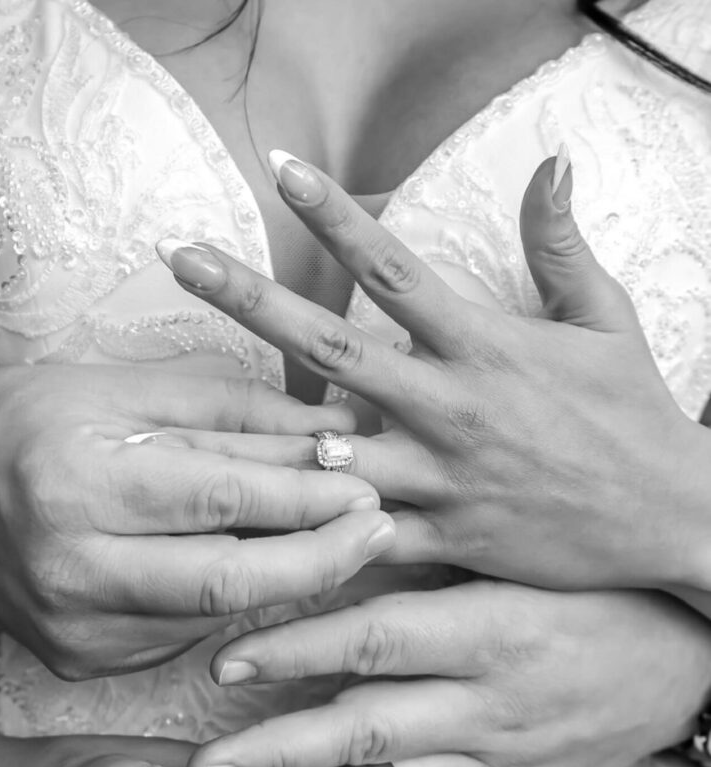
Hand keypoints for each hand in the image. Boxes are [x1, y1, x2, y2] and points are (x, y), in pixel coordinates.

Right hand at [0, 365, 391, 678]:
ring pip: (217, 617)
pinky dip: (234, 604)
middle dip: (322, 560)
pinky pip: (186, 636)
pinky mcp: (82, 661)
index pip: (221, 502)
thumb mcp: (132, 392)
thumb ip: (238, 416)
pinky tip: (259, 571)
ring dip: (287, 583)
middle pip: (229, 584)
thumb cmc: (37, 419)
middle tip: (380, 531)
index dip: (308, 503)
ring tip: (334, 543)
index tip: (371, 491)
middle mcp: (68, 569)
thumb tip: (339, 435)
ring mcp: (72, 630)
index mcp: (75, 484)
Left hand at [157, 149, 710, 593]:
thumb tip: (552, 162)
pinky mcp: (443, 535)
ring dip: (253, 429)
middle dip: (251, 301)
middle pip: (333, 346)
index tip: (282, 169)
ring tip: (174, 411)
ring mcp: (441, 475)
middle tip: (181, 259)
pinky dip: (308, 529)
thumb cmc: (635, 416)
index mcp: (486, 345)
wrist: (670, 518)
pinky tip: (249, 524)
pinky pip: (361, 534)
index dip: (337, 215)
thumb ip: (562, 246)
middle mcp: (450, 405)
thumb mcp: (608, 321)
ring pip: (328, 451)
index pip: (396, 268)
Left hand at [187, 581, 710, 766]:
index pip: (373, 638)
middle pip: (367, 729)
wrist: (687, 664)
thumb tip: (334, 532)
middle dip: (278, 751)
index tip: (225, 658)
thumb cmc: (597, 594)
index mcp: (489, 628)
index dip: (295, 649)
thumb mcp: (519, 562)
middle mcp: (486, 702)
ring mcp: (495, 761)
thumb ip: (431, 560)